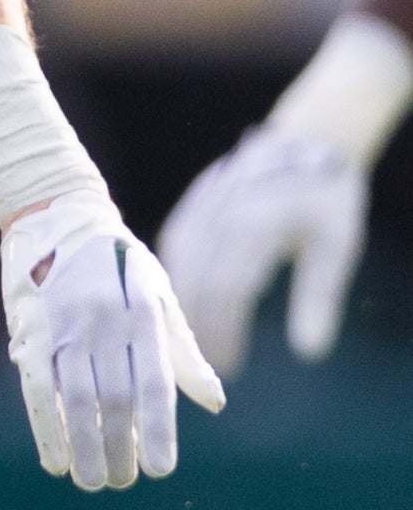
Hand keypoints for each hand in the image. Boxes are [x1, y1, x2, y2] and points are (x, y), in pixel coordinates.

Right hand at [0, 191, 224, 489]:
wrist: (57, 213)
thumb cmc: (120, 262)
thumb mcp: (160, 295)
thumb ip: (183, 351)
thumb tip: (214, 403)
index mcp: (143, 315)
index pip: (154, 384)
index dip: (158, 430)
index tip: (161, 470)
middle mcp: (104, 322)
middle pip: (113, 398)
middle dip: (118, 447)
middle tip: (123, 480)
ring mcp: (64, 325)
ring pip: (75, 397)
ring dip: (83, 445)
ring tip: (92, 480)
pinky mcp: (30, 329)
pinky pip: (36, 385)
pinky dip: (45, 425)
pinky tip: (53, 459)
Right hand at [158, 125, 365, 374]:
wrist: (305, 141)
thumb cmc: (327, 198)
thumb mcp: (337, 248)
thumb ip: (319, 299)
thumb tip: (308, 353)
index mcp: (255, 226)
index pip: (227, 289)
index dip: (224, 331)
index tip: (229, 367)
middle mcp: (219, 216)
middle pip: (194, 281)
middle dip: (197, 327)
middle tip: (202, 368)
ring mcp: (201, 207)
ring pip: (176, 265)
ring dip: (180, 307)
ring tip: (188, 343)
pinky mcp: (192, 205)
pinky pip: (172, 247)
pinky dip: (172, 280)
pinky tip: (178, 305)